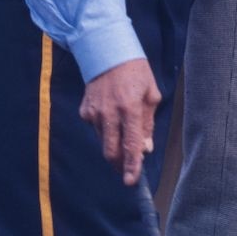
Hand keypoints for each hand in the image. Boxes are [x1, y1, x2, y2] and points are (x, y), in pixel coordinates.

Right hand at [79, 58, 160, 185]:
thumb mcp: (152, 94)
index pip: (131, 144)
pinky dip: (106, 131)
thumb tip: (145, 148)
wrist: (108, 54)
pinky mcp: (84, 112)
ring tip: (123, 134)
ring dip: (114, 146)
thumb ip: (148, 123)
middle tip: (127, 170)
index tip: (131, 181)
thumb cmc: (137, 73)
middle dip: (119, 164)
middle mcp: (109, 114)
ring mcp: (93, 114)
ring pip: (104, 142)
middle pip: (111, 151)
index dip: (131, 165)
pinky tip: (112, 118)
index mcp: (130, 109)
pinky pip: (96, 129)